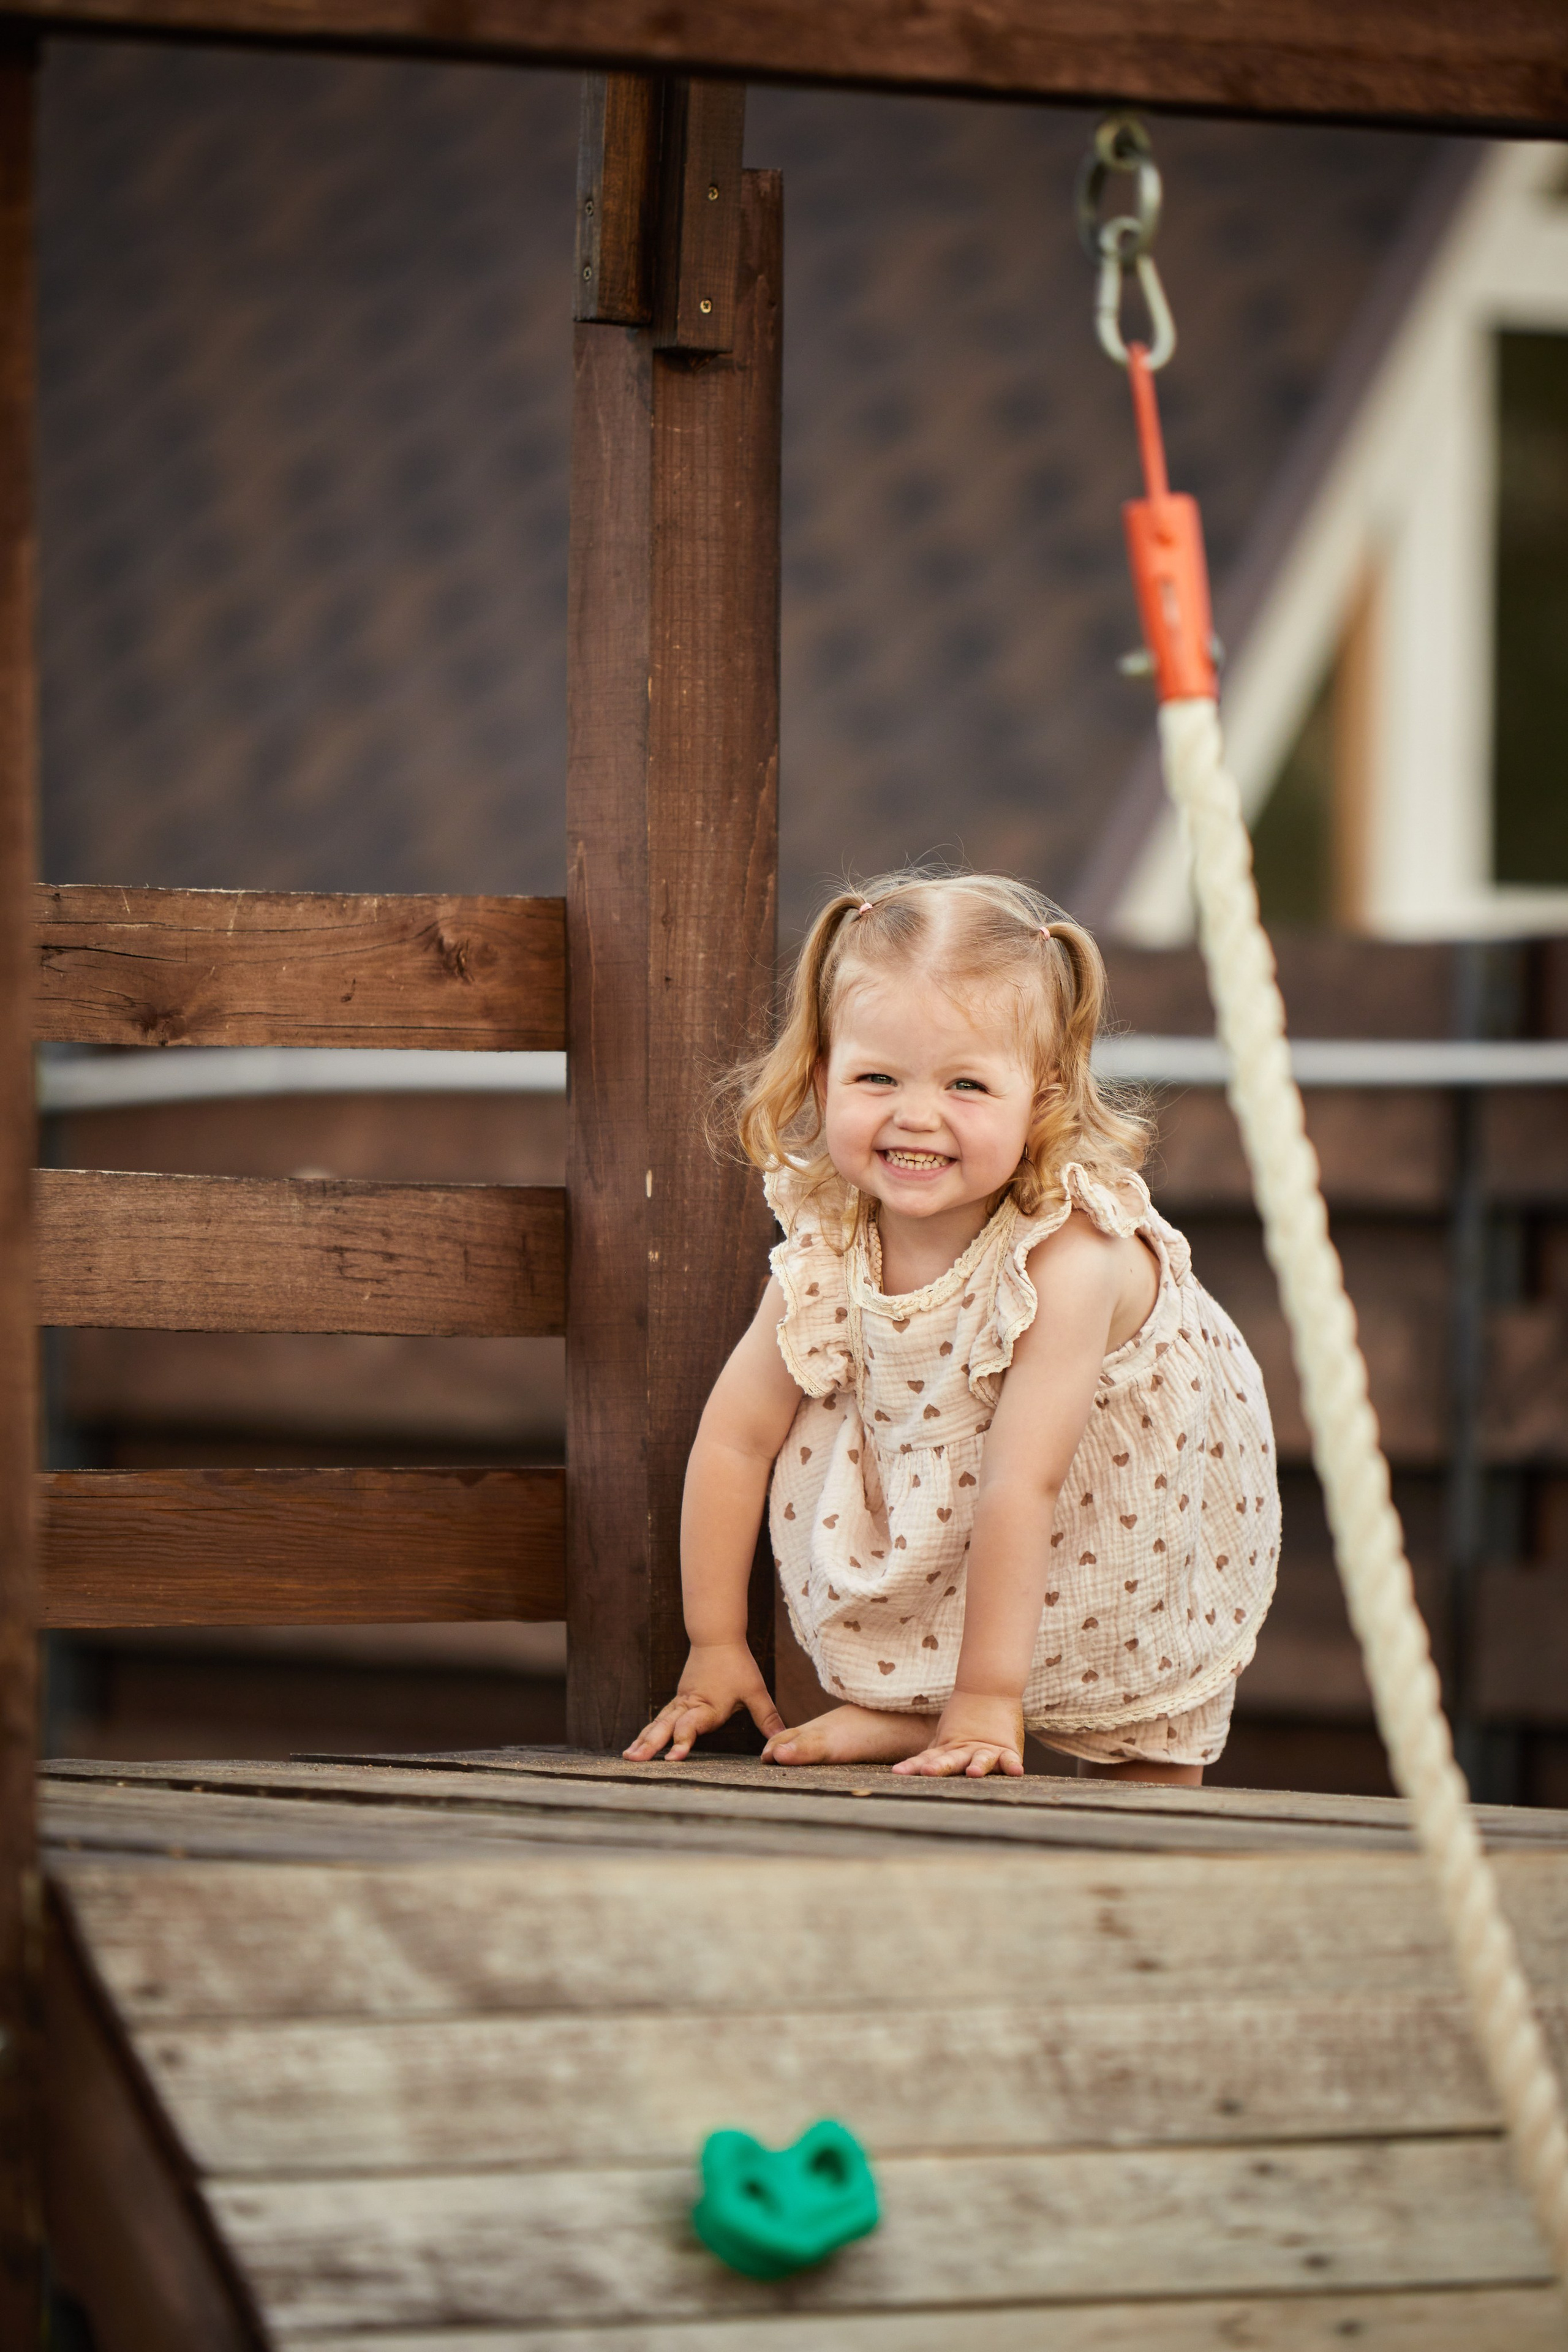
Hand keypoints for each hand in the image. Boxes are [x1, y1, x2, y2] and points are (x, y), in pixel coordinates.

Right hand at [623, 1642, 784, 1761]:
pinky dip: (647, 1731)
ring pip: (658, 1722)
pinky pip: (659, 1717)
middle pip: (666, 1726)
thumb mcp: (756, 1691)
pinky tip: (637, 1744)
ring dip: (644, 1739)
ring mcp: (680, 1701)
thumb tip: (781, 1741)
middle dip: (651, 1744)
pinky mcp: (678, 1699)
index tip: (673, 1759)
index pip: (691, 1725)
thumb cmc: (737, 1664)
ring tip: (629, 1757)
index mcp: (708, 1705)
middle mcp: (689, 1705)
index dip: (682, 1741)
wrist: (717, 1636)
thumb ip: (767, 1717)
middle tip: (635, 1760)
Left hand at [891, 1690, 1025, 1777]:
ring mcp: (987, 1751)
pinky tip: (1016, 1772)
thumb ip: (934, 1754)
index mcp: (949, 1750)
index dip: (913, 1765)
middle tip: (928, 1771)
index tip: (898, 1772)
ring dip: (977, 1766)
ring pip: (980, 1759)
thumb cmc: (965, 1718)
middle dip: (940, 1766)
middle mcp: (966, 1752)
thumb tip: (911, 1768)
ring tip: (974, 1772)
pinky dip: (1013, 1764)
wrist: (990, 1689)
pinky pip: (1010, 1759)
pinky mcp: (1007, 1749)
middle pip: (951, 1759)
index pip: (928, 1759)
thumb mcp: (946, 1739)